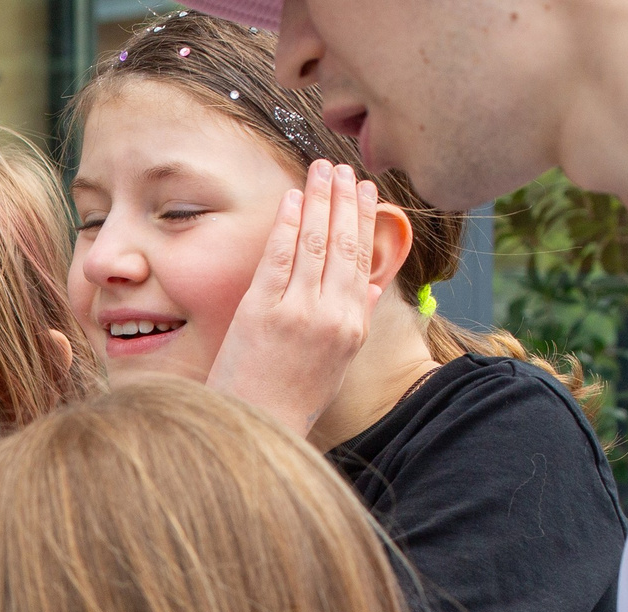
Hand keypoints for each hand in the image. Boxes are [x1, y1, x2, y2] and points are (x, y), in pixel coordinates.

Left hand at [206, 158, 381, 437]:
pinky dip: (288, 224)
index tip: (367, 191)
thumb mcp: (336, 363)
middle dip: (345, 200)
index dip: (365, 220)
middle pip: (344, 244)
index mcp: (353, 326)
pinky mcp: (262, 311)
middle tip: (344, 169)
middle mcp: (333, 314)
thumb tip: (372, 288)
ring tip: (322, 170)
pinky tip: (292, 199)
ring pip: (316, 242)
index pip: (363, 260)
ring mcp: (298, 311)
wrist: (256, 427)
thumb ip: (355, 321)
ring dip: (320, 200)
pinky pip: (279, 257)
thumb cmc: (291, 399)